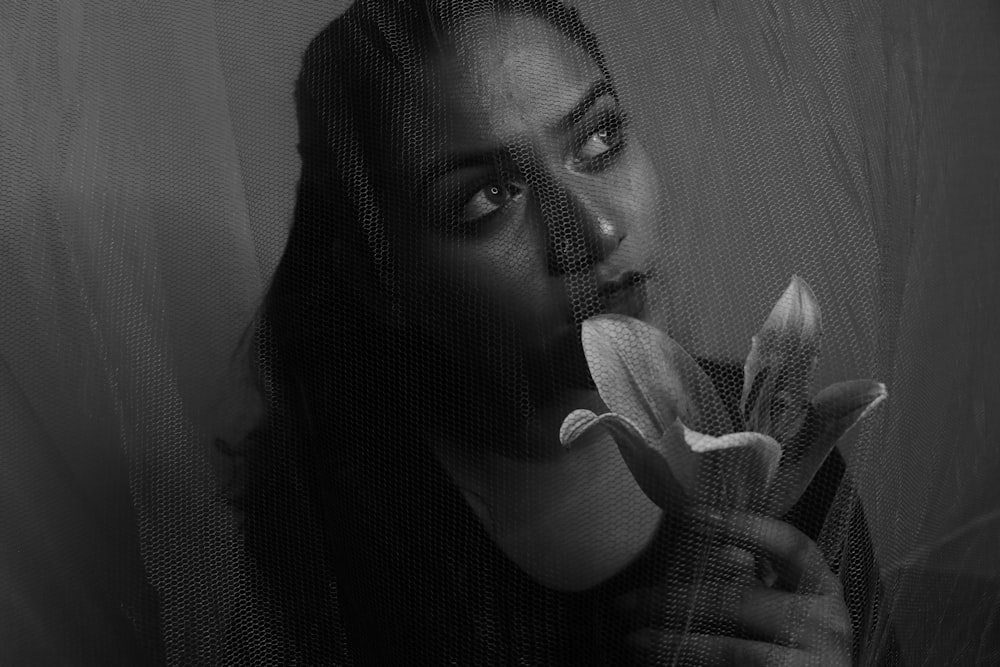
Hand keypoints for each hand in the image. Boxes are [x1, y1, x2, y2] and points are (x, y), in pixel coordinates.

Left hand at [614, 509, 850, 665]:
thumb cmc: (792, 648)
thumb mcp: (784, 607)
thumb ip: (754, 581)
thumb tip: (704, 549)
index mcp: (823, 588)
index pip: (790, 545)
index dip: (744, 525)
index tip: (692, 513)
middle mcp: (826, 622)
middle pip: (740, 600)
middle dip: (675, 600)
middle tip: (628, 602)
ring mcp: (815, 661)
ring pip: (731, 650)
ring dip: (674, 643)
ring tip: (634, 640)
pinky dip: (690, 663)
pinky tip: (661, 662)